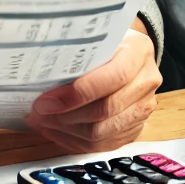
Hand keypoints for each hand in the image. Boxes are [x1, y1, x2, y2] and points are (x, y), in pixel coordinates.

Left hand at [25, 27, 160, 152]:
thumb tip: (39, 74)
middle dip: (65, 116)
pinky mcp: (136, 128)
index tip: (46, 101)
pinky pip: (102, 145)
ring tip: (41, 122)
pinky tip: (56, 131)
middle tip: (37, 112)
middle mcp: (146, 81)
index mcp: (139, 51)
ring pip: (102, 133)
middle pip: (105, 110)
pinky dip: (75, 141)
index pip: (113, 77)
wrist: (131, 54)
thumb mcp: (97, 38)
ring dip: (66, 131)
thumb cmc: (107, 44)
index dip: (78, 93)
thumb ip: (78, 54)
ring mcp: (143, 108)